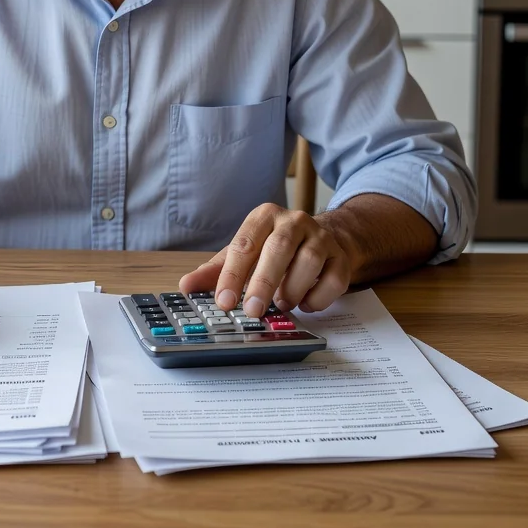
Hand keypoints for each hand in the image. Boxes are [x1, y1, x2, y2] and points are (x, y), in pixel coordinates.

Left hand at [178, 204, 353, 317]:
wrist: (322, 239)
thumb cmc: (274, 249)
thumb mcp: (244, 254)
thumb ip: (216, 271)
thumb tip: (186, 286)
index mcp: (264, 217)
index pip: (244, 244)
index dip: (232, 275)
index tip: (223, 302)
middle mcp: (293, 221)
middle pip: (278, 248)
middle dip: (263, 282)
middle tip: (252, 310)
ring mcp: (320, 237)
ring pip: (308, 262)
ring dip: (292, 289)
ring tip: (281, 304)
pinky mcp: (341, 257)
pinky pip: (333, 279)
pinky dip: (318, 298)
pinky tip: (306, 303)